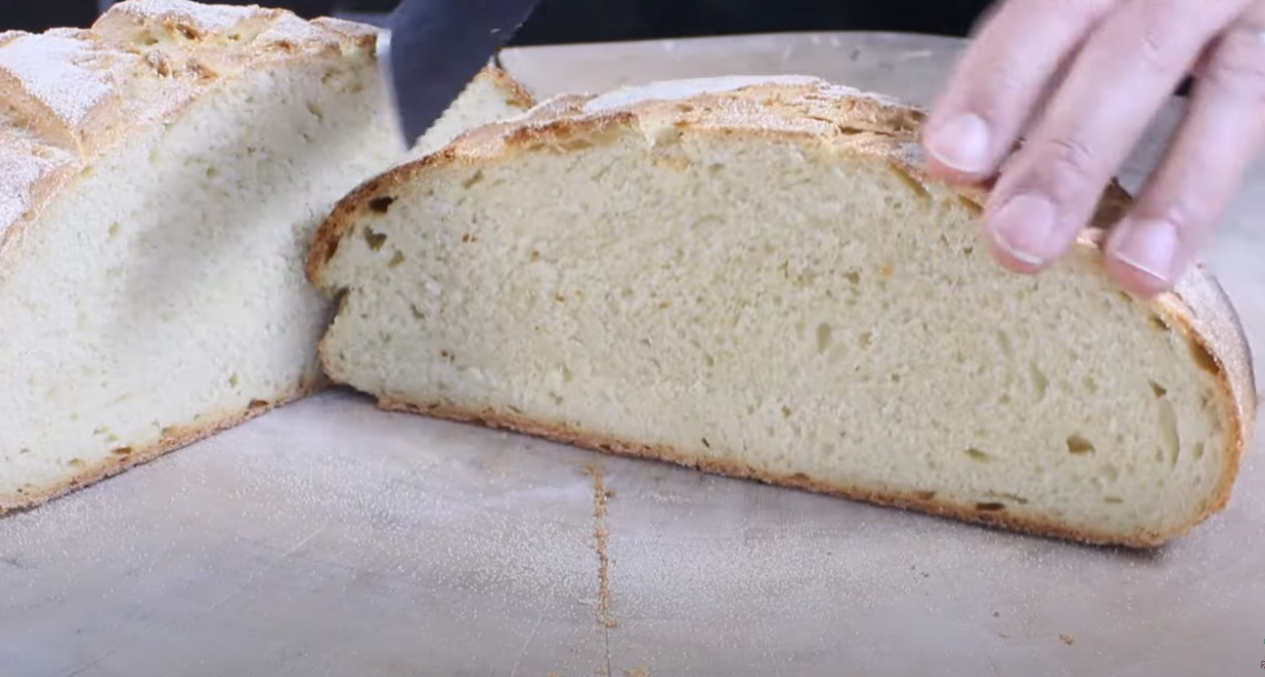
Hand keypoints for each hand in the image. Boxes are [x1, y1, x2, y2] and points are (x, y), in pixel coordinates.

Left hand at [921, 0, 1264, 297]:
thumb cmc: (1135, 16)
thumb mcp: (1087, 22)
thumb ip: (1041, 71)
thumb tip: (969, 174)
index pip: (1042, 16)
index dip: (993, 86)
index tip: (951, 158)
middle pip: (1127, 55)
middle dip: (1069, 152)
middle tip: (1017, 238)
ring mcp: (1245, 9)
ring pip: (1228, 88)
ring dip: (1174, 190)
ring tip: (1131, 268)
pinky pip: (1262, 109)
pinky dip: (1210, 184)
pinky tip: (1171, 251)